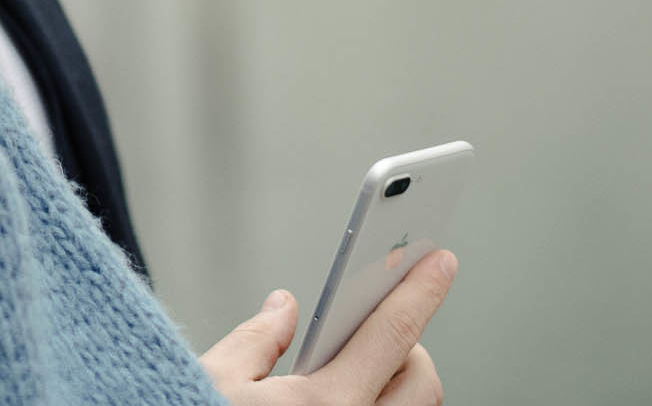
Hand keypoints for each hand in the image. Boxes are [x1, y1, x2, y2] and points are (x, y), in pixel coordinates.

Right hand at [199, 248, 455, 404]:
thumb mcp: (213, 380)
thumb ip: (255, 340)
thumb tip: (282, 310)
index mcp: (323, 405)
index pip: (391, 333)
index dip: (419, 290)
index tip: (439, 261)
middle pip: (422, 381)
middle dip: (410, 348)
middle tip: (372, 334)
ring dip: (400, 389)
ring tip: (358, 375)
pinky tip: (352, 401)